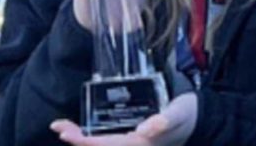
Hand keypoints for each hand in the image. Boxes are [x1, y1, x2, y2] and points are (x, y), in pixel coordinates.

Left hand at [50, 92, 196, 145]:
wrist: (198, 120)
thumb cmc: (187, 115)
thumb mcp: (178, 114)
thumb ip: (165, 120)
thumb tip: (146, 129)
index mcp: (141, 144)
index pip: (107, 145)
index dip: (86, 141)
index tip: (68, 134)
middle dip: (78, 140)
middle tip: (58, 127)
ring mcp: (132, 144)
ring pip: (103, 145)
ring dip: (82, 139)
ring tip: (64, 129)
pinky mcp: (133, 139)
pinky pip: (108, 141)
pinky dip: (92, 137)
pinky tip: (82, 131)